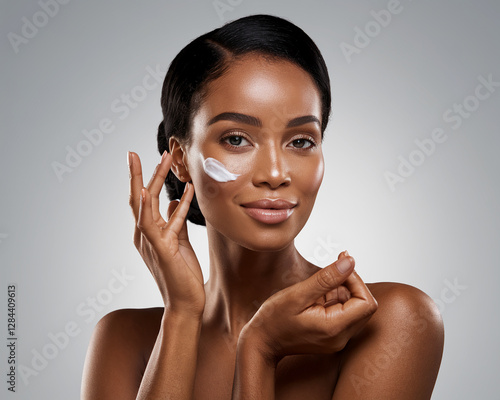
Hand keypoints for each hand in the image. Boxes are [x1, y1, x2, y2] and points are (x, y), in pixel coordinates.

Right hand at [128, 151, 204, 317]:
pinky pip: (154, 225)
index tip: (152, 157)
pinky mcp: (160, 250)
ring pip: (145, 205)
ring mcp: (150, 242)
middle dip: (142, 172)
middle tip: (142, 151)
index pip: (145, 200)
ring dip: (153, 180)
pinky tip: (159, 192)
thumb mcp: (180, 240)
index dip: (147, 178)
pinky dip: (154, 208)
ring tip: (162, 158)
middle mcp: (144, 234)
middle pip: (141, 197)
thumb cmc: (183, 273)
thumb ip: (175, 220)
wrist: (186, 302)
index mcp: (149, 231)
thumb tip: (174, 200)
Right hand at [239, 252, 376, 363]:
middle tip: (331, 268)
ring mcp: (337, 339)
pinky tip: (315, 296)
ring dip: (341, 290)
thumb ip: (326, 278)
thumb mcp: (298, 294)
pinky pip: (343, 313)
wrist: (261, 343)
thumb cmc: (274, 319)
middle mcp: (341, 338)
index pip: (366, 303)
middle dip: (351, 284)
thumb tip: (350, 261)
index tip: (338, 267)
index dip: (357, 281)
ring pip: (354, 308)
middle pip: (364, 306)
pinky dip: (334, 299)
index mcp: (334, 328)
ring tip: (316, 287)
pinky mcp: (332, 336)